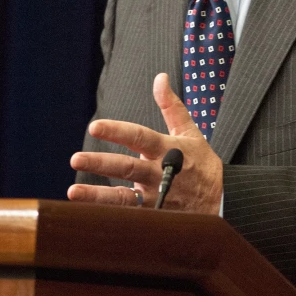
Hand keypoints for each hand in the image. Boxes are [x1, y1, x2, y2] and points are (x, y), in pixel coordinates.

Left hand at [68, 72, 222, 213]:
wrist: (222, 202)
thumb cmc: (201, 163)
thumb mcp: (190, 131)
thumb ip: (171, 105)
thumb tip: (160, 77)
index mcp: (167, 149)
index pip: (139, 136)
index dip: (117, 131)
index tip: (95, 126)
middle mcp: (159, 173)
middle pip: (126, 167)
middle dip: (100, 163)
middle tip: (75, 159)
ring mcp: (156, 197)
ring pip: (123, 198)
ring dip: (97, 196)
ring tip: (73, 193)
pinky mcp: (154, 216)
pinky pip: (129, 218)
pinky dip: (109, 217)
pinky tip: (86, 216)